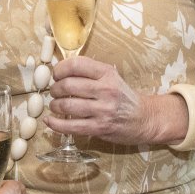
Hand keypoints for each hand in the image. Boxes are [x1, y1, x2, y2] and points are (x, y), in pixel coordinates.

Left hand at [45, 56, 187, 145]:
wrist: (145, 119)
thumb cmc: (123, 97)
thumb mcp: (111, 77)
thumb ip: (90, 73)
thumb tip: (60, 71)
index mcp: (107, 73)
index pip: (76, 65)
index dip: (60, 69)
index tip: (56, 75)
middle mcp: (105, 90)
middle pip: (68, 85)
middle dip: (55, 89)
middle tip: (54, 92)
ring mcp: (103, 110)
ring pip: (67, 106)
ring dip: (54, 105)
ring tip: (55, 106)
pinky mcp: (99, 128)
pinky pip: (71, 126)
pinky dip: (55, 124)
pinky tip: (49, 121)